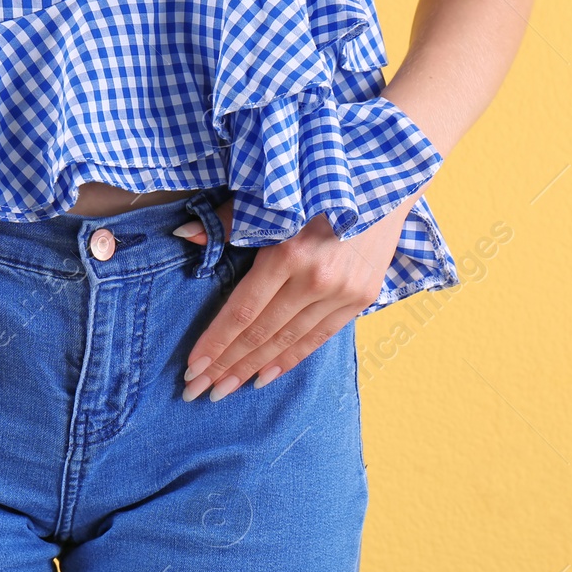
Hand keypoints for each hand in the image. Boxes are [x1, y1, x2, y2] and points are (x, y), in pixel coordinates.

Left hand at [175, 197, 410, 400]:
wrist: (386, 179)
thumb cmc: (318, 184)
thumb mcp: (272, 198)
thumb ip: (230, 222)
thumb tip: (185, 235)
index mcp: (287, 252)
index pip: (241, 312)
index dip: (214, 343)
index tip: (190, 369)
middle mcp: (315, 279)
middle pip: (260, 334)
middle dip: (225, 366)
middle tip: (196, 392)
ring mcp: (342, 292)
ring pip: (287, 342)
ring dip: (251, 370)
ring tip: (223, 391)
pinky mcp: (361, 298)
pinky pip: (318, 339)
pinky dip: (288, 361)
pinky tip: (263, 379)